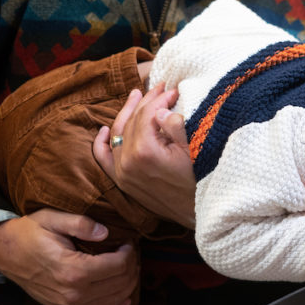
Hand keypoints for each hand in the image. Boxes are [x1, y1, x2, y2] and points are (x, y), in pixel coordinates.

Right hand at [0, 209, 138, 304]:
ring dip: (129, 284)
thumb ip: (81, 223)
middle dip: (132, 267)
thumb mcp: (51, 219)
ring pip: (117, 299)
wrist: (4, 253)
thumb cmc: (28, 234)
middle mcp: (75, 293)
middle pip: (122, 283)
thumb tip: (106, 232)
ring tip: (127, 268)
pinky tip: (125, 298)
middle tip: (130, 254)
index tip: (128, 243)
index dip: (130, 253)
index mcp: (74, 270)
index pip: (119, 266)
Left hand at [93, 84, 195, 226]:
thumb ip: (175, 126)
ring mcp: (123, 173)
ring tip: (137, 97)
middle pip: (132, 121)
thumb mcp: (195, 151)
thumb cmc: (202, 182)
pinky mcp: (123, 182)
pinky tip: (105, 129)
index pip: (147, 114)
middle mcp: (128, 162)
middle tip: (159, 89)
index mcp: (145, 151)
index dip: (160, 99)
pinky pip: (104, 158)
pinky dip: (102, 142)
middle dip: (146, 102)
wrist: (201, 214)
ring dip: (127, 113)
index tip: (173, 91)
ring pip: (118, 133)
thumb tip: (160, 111)